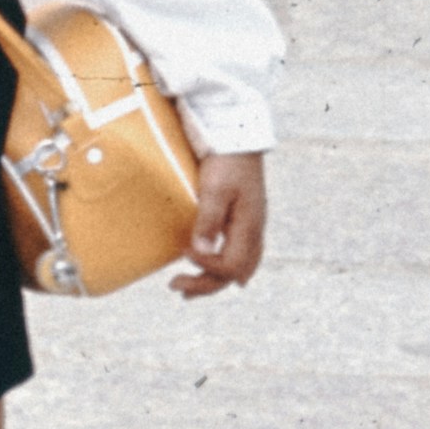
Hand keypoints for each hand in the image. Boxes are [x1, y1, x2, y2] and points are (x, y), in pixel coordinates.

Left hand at [172, 148, 266, 295]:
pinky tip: (212, 268)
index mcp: (249, 227)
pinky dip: (225, 267)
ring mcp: (252, 226)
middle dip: (205, 284)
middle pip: (235, 272)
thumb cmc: (227, 161)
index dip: (206, 267)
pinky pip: (241, 254)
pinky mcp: (246, 220)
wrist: (239, 138)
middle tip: (175, 285)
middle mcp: (254, 231)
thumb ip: (209, 221)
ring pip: (240, 266)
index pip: (231, 264)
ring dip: (214, 280)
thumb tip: (201, 253)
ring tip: (188, 291)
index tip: (183, 254)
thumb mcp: (216, 189)